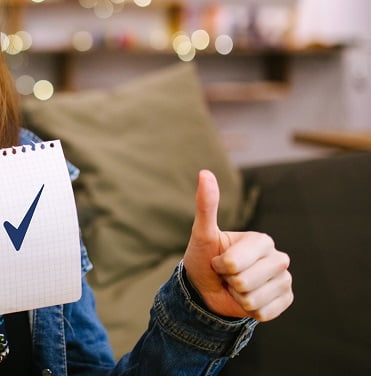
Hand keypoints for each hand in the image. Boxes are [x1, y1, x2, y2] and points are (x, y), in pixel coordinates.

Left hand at [183, 170, 292, 321]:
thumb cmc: (204, 258)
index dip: (221, 266)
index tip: (218, 261)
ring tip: (235, 287)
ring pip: (253, 299)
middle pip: (245, 282)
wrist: (207, 289)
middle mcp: (278, 258)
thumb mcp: (202, 233)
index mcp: (262, 240)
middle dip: (229, 282)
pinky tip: (246, 300)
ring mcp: (284, 280)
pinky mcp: (286, 300)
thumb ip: (206, 205)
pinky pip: (263, 314)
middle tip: (226, 276)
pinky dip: (248, 311)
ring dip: (237, 298)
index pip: (236, 263)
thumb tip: (204, 172)